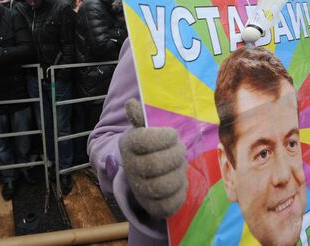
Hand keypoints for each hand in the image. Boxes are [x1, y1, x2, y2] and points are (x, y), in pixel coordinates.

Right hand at [120, 98, 187, 217]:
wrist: (142, 172)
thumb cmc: (149, 146)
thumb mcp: (145, 129)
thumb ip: (140, 116)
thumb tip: (130, 104)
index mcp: (128, 145)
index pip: (146, 140)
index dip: (165, 136)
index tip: (173, 134)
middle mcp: (130, 168)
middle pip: (156, 164)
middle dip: (176, 154)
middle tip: (181, 149)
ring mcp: (139, 189)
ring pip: (164, 185)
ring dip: (179, 173)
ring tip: (181, 165)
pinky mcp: (151, 206)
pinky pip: (169, 204)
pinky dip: (180, 192)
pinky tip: (180, 181)